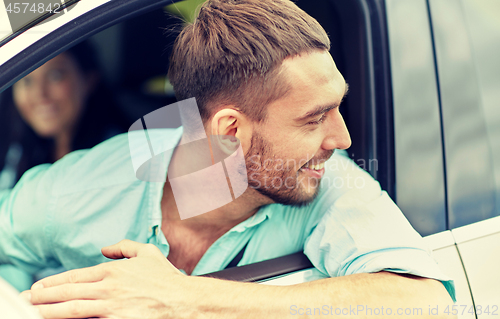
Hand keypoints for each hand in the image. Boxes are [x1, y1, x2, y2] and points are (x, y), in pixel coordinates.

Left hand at [21, 240, 186, 318]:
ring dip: (49, 312)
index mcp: (113, 270)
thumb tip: (104, 248)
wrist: (184, 302)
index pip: (74, 277)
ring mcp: (112, 308)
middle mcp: (109, 288)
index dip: (52, 283)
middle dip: (42, 298)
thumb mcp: (148, 252)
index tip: (36, 288)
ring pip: (72, 310)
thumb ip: (124, 246)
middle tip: (24, 301)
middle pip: (67, 294)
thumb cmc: (166, 279)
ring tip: (32, 312)